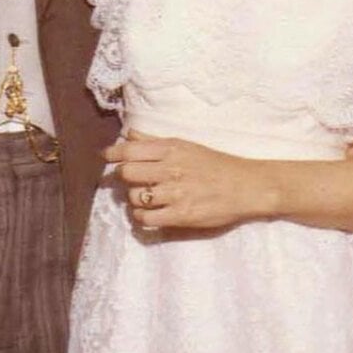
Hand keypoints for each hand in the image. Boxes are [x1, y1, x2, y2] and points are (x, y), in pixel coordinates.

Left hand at [104, 131, 272, 231]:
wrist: (246, 186)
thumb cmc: (216, 164)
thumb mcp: (186, 145)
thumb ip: (155, 141)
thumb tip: (129, 134)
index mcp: (171, 149)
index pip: (130, 149)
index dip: (113, 154)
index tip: (106, 157)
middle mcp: (170, 169)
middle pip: (127, 173)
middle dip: (124, 177)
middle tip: (131, 180)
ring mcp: (175, 194)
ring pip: (134, 196)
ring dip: (134, 198)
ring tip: (144, 197)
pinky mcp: (181, 216)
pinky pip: (146, 218)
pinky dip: (141, 217)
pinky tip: (148, 213)